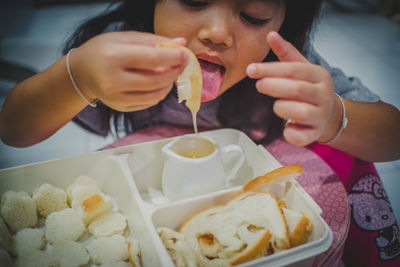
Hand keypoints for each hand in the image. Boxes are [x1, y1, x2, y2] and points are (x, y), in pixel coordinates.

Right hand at [69, 31, 187, 110]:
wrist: (81, 72)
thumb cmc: (103, 50)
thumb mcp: (125, 38)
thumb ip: (154, 40)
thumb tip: (181, 44)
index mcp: (113, 57)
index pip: (152, 59)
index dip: (173, 58)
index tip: (185, 55)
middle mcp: (113, 80)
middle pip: (156, 80)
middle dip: (174, 72)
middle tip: (181, 64)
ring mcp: (116, 97)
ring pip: (155, 95)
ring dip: (169, 84)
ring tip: (170, 73)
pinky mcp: (120, 107)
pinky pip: (149, 103)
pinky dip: (159, 93)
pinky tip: (158, 84)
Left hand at [246, 31, 340, 145]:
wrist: (328, 114)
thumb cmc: (309, 88)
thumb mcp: (301, 68)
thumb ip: (285, 52)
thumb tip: (271, 35)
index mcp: (319, 75)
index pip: (293, 69)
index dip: (270, 69)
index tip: (250, 69)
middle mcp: (322, 94)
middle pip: (296, 89)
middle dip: (273, 86)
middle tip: (259, 85)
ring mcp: (320, 115)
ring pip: (298, 112)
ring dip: (281, 108)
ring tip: (278, 106)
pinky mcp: (315, 133)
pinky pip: (300, 136)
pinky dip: (290, 134)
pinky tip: (287, 127)